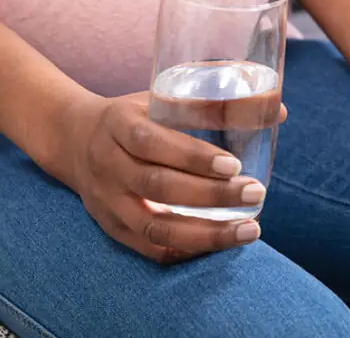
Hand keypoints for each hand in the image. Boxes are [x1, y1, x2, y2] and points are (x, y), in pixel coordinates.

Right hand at [65, 92, 282, 262]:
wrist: (74, 140)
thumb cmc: (132, 116)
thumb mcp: (157, 98)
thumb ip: (210, 104)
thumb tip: (275, 111)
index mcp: (117, 124)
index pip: (153, 142)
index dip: (193, 157)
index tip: (234, 164)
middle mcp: (108, 164)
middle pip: (158, 187)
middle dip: (211, 195)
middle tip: (255, 194)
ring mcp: (107, 201)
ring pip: (155, 228)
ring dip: (206, 234)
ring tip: (249, 231)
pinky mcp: (111, 227)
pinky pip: (150, 249)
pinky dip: (187, 251)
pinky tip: (220, 245)